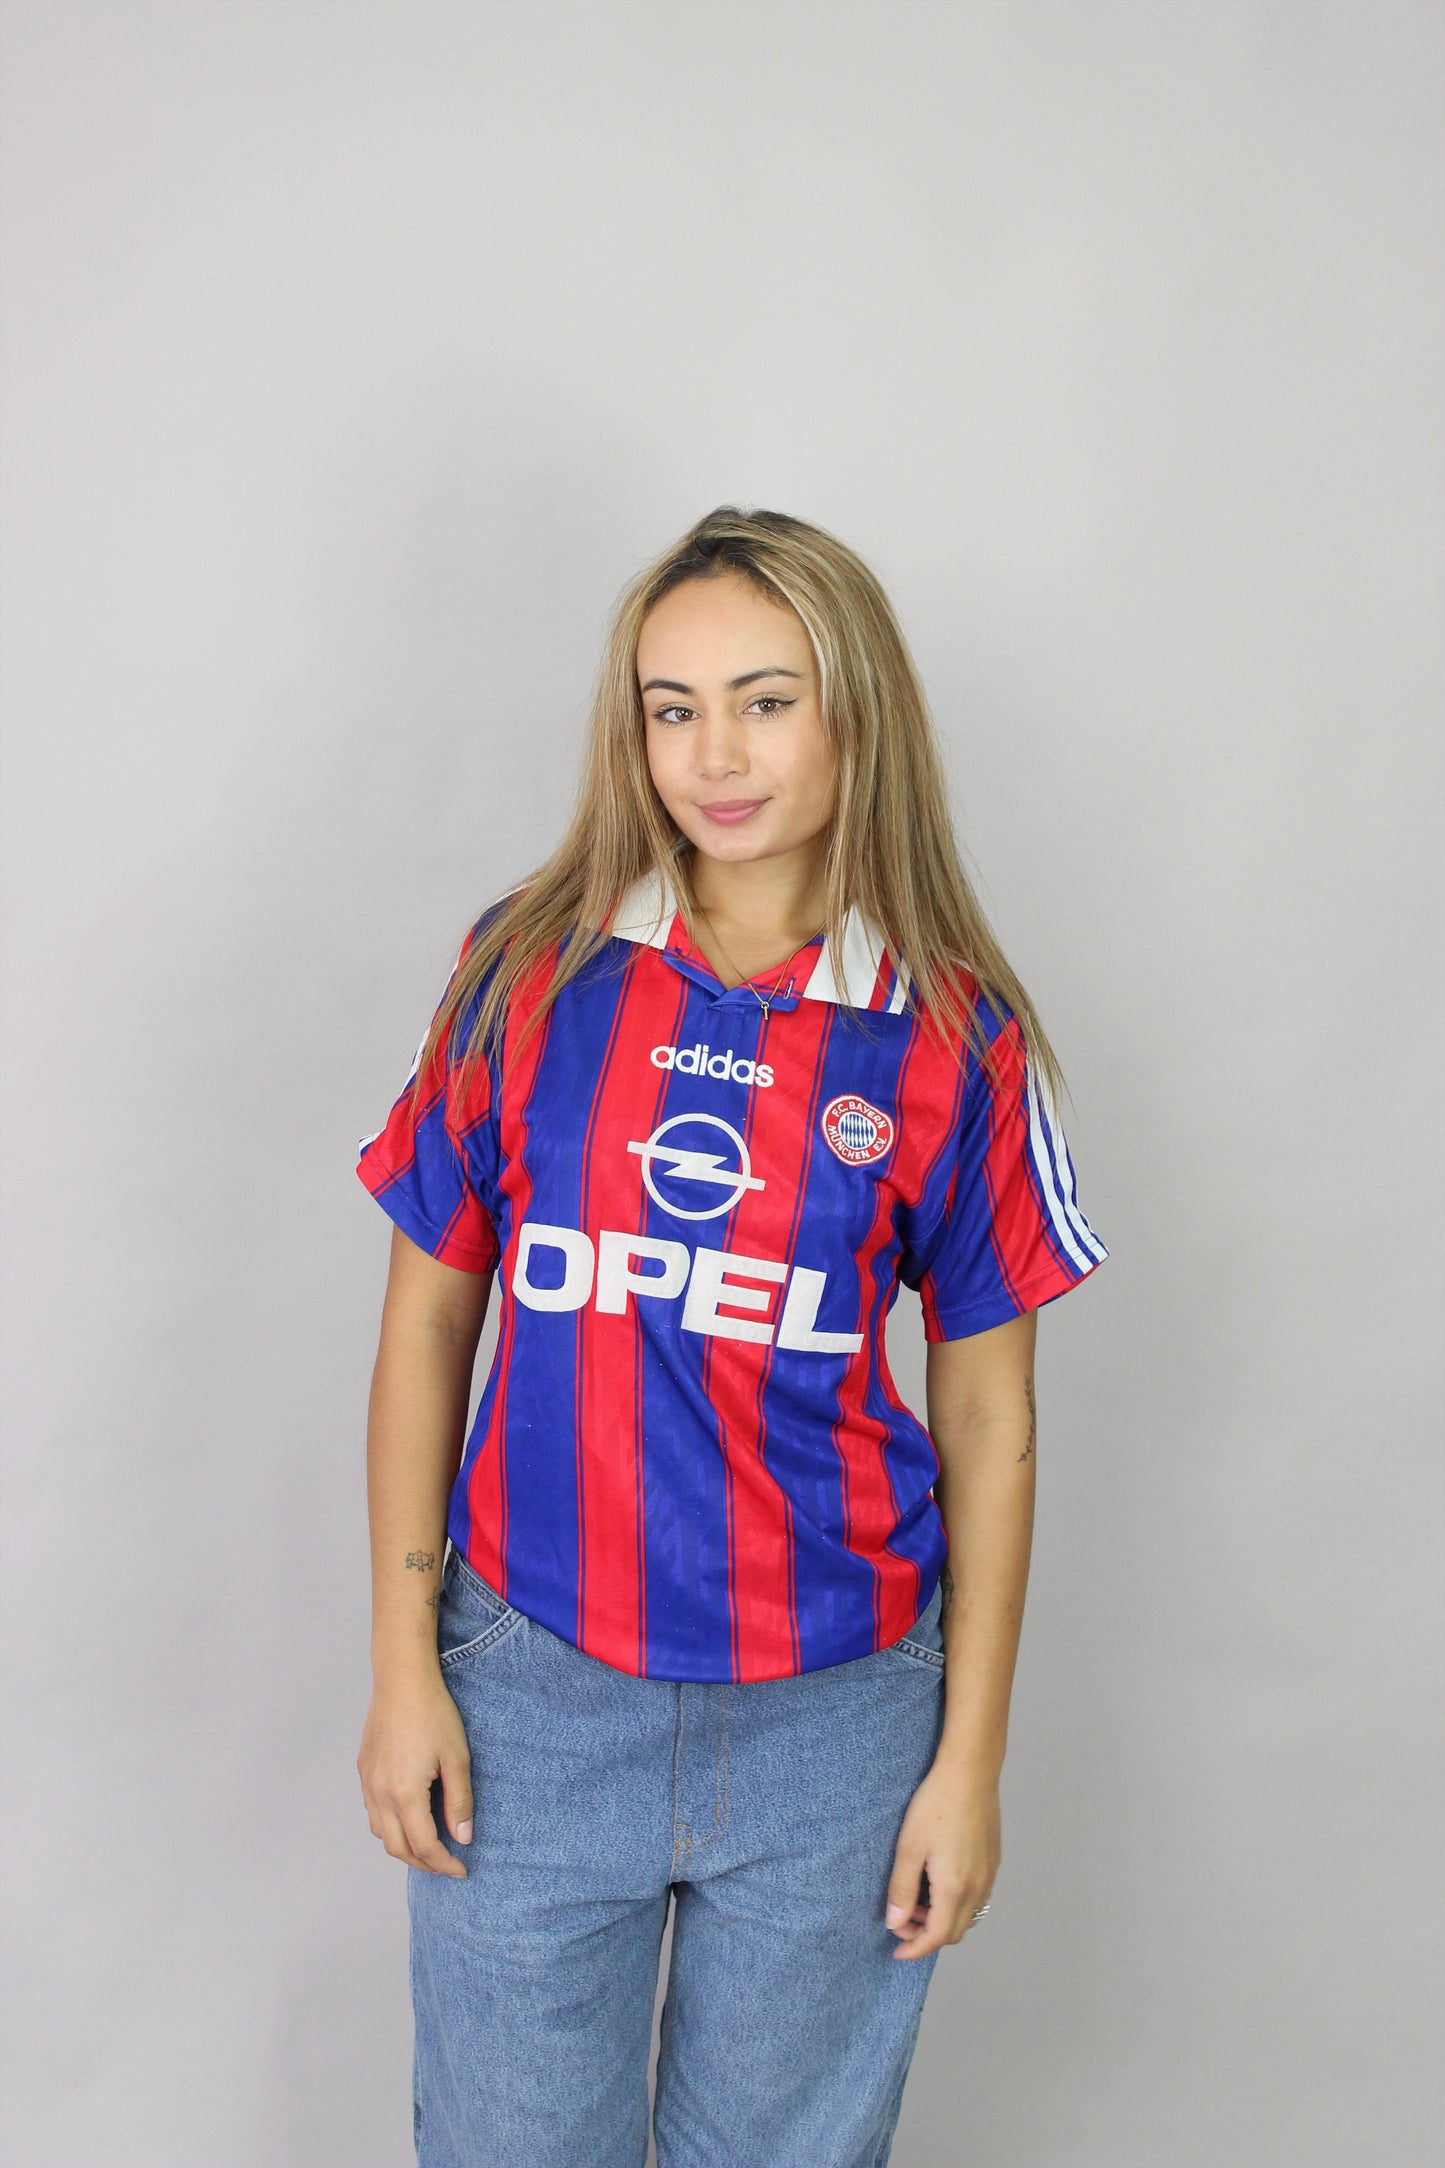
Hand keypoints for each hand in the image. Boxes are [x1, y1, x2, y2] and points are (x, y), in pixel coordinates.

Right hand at [357, 1667, 474, 1876]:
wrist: (401, 1678)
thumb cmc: (433, 1712)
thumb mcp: (457, 1758)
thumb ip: (459, 1802)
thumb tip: (462, 1838)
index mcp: (404, 1793)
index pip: (424, 1846)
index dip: (444, 1864)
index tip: (461, 1869)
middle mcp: (380, 1793)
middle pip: (397, 1848)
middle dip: (423, 1863)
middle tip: (447, 1864)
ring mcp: (367, 1782)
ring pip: (380, 1833)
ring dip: (404, 1847)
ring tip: (430, 1845)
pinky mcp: (364, 1770)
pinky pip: (373, 1812)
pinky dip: (390, 1826)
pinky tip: (409, 1817)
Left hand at [884, 1761, 999, 1958]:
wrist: (970, 1772)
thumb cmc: (937, 1804)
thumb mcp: (909, 1847)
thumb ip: (901, 1889)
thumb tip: (895, 1924)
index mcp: (955, 1888)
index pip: (936, 1936)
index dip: (915, 1949)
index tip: (897, 1952)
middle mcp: (977, 1887)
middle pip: (953, 1932)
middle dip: (925, 1935)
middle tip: (901, 1919)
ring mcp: (989, 1875)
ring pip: (967, 1916)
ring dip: (942, 1919)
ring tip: (917, 1899)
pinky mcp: (992, 1862)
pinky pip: (976, 1898)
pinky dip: (956, 1903)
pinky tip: (937, 1882)